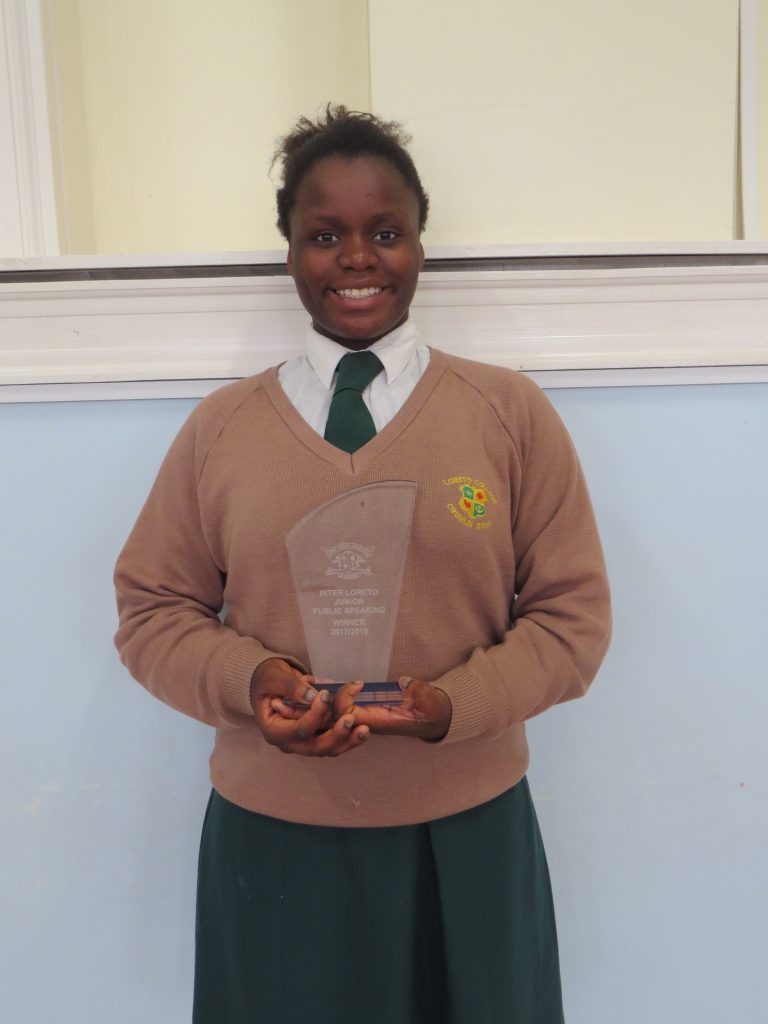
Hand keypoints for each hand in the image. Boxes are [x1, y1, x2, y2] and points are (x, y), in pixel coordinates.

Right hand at [251, 659, 369, 756]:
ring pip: (328, 749)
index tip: (325, 695)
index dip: (314, 716)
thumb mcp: (274, 678)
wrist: (270, 682)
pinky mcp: (317, 737)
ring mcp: (304, 742)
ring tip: (365, 729)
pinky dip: (349, 737)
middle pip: (315, 747)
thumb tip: (312, 695)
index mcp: (274, 731)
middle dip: (336, 735)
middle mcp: (289, 742)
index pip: (298, 730)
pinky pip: (334, 742)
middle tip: (351, 718)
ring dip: (348, 740)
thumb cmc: (268, 679)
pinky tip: (364, 729)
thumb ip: (291, 686)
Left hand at [333, 677, 451, 741]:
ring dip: (326, 700)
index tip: (359, 682)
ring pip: (336, 715)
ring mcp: (366, 716)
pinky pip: (343, 708)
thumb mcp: (430, 699)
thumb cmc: (433, 709)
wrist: (436, 718)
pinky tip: (325, 683)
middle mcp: (369, 721)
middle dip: (327, 701)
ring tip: (318, 680)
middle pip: (335, 717)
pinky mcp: (367, 710)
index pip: (349, 715)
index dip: (346, 698)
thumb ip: (417, 690)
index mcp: (381, 721)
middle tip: (326, 680)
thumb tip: (403, 682)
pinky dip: (333, 697)